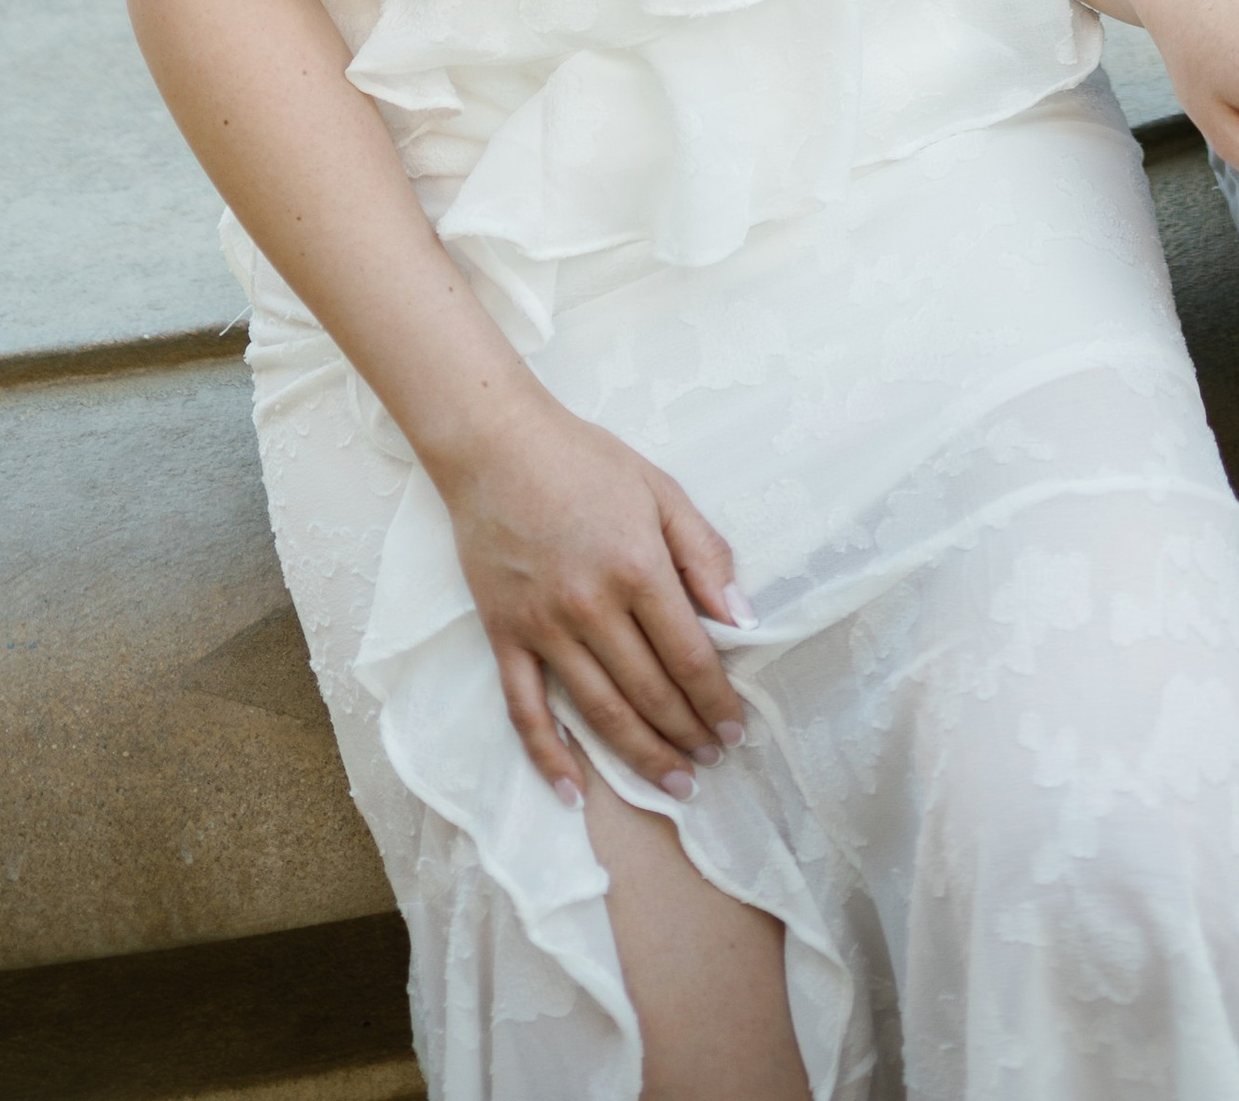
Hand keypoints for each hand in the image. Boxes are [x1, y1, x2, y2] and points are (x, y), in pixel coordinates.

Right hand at [439, 385, 751, 806]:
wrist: (495, 445)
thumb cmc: (585, 461)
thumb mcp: (661, 490)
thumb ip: (705, 554)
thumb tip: (743, 618)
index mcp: (638, 568)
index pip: (689, 657)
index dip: (717, 700)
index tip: (736, 727)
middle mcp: (591, 607)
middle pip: (650, 693)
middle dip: (687, 734)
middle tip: (713, 760)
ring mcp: (543, 627)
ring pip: (599, 711)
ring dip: (641, 755)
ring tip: (673, 783)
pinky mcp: (503, 635)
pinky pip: (526, 710)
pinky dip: (550, 756)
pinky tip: (575, 792)